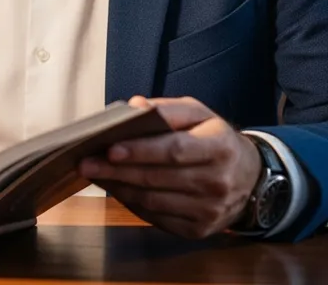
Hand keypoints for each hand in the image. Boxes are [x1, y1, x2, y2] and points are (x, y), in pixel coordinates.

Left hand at [79, 96, 261, 239]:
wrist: (249, 177)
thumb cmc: (214, 137)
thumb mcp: (198, 113)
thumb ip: (166, 109)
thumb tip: (134, 106)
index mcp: (219, 146)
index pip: (174, 149)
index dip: (141, 151)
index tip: (110, 149)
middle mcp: (218, 181)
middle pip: (159, 178)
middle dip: (118, 171)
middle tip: (86, 163)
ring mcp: (211, 210)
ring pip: (155, 200)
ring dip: (120, 188)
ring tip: (94, 175)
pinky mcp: (200, 229)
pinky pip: (158, 217)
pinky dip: (132, 203)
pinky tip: (116, 189)